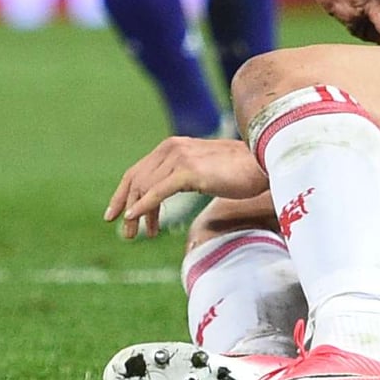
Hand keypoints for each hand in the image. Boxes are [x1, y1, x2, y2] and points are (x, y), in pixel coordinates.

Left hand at [103, 137, 268, 237]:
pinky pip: (157, 192)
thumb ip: (188, 175)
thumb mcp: (208, 170)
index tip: (115, 214)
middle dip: (125, 205)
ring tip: (134, 234)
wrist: (265, 164)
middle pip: (137, 179)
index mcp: (176, 146)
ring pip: (144, 187)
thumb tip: (177, 189)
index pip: (139, 170)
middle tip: (126, 232)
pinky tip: (134, 217)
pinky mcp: (188, 171)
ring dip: (135, 213)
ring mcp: (179, 158)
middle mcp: (173, 148)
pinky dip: (143, 206)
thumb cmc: (243, 171)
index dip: (122, 192)